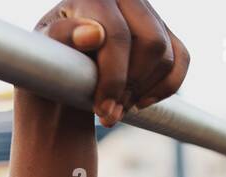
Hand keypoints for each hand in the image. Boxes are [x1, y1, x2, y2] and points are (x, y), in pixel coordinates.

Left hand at [34, 0, 189, 126]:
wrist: (62, 65)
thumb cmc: (50, 57)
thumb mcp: (44, 48)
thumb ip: (64, 37)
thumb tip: (94, 35)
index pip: (118, 36)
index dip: (113, 78)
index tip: (102, 110)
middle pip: (151, 44)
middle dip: (131, 86)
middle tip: (108, 113)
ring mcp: (148, 13)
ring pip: (167, 56)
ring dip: (144, 92)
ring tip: (117, 109)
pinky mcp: (163, 32)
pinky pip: (181, 60)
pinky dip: (165, 88)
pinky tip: (139, 102)